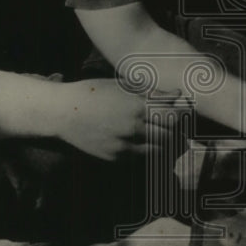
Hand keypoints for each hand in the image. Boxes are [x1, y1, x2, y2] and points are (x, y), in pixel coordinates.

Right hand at [54, 80, 187, 161]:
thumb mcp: (122, 87)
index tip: (182, 113)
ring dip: (164, 143)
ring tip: (163, 136)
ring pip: (158, 150)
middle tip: (176, 126)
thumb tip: (177, 95)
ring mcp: (124, 145)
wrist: (63, 112)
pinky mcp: (115, 158)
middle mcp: (133, 127)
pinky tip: (144, 142)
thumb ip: (151, 93)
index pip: (173, 116)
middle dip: (175, 131)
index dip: (180, 116)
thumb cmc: (93, 93)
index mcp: (137, 106)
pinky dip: (146, 151)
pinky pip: (140, 157)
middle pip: (169, 135)